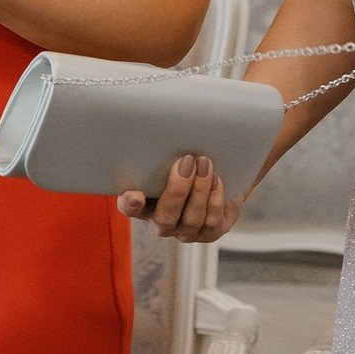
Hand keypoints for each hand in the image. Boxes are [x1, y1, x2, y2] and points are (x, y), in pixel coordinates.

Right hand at [117, 155, 240, 242]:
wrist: (224, 176)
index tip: (135, 194)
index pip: (130, 208)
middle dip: (177, 190)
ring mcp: (186, 230)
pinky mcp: (209, 233)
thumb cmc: (191, 161)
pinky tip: (217, 180)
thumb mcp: (176, 154)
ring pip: (191, 220)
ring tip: (206, 164)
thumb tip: (163, 120)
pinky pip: (211, 223)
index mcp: (145, 202)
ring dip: (200, 191)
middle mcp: (163, 221)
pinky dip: (215, 200)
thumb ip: (166, 148)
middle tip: (186, 162)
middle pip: (165, 217)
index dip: (130, 204)